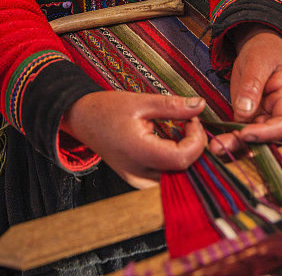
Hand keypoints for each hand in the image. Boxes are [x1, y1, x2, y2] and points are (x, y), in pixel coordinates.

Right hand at [61, 91, 206, 188]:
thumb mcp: (141, 101)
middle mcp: (139, 174)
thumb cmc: (107, 109)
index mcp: (139, 152)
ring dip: (185, 154)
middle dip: (194, 146)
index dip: (196, 139)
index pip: (183, 159)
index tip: (192, 119)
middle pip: (183, 170)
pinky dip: (173, 160)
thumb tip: (200, 104)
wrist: (82, 120)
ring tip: (177, 131)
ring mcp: (137, 181)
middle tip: (187, 122)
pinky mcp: (138, 181)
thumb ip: (172, 106)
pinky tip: (168, 142)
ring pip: (176, 176)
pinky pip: (165, 177)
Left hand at [209, 29, 281, 155]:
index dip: (267, 133)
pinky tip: (215, 143)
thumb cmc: (265, 52)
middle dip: (246, 143)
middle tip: (223, 146)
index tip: (246, 133)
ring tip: (216, 148)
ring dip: (235, 144)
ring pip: (252, 137)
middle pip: (266, 135)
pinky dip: (229, 136)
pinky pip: (240, 130)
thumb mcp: (258, 62)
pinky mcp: (248, 116)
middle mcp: (278, 113)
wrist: (259, 47)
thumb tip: (244, 113)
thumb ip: (252, 85)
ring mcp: (263, 116)